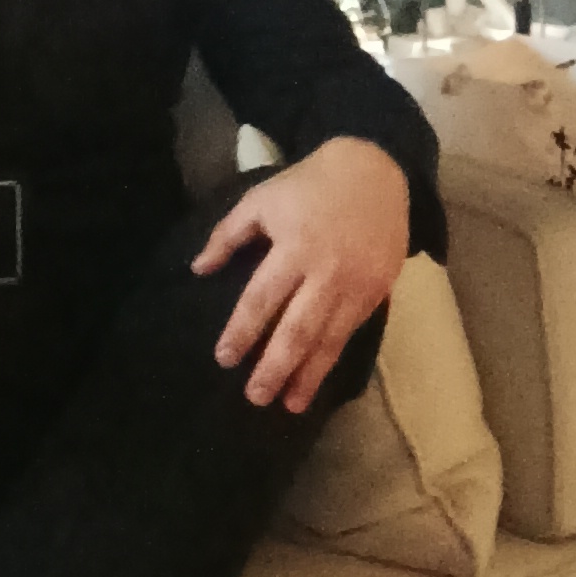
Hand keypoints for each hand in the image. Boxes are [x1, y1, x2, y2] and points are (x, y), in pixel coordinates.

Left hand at [192, 138, 410, 415]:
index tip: (224, 358)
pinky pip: (351, 333)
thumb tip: (198, 270)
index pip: (262, 299)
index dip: (242, 331)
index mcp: (293, 247)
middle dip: (275, 367)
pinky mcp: (377, 292)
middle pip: (297, 330)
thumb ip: (227, 235)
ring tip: (289, 404)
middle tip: (255, 397)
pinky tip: (319, 378)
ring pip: (328, 340)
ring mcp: (356, 285)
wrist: (374, 172)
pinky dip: (333, 358)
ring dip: (308, 375)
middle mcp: (326, 273)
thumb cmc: (308, 186)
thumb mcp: (261, 199)